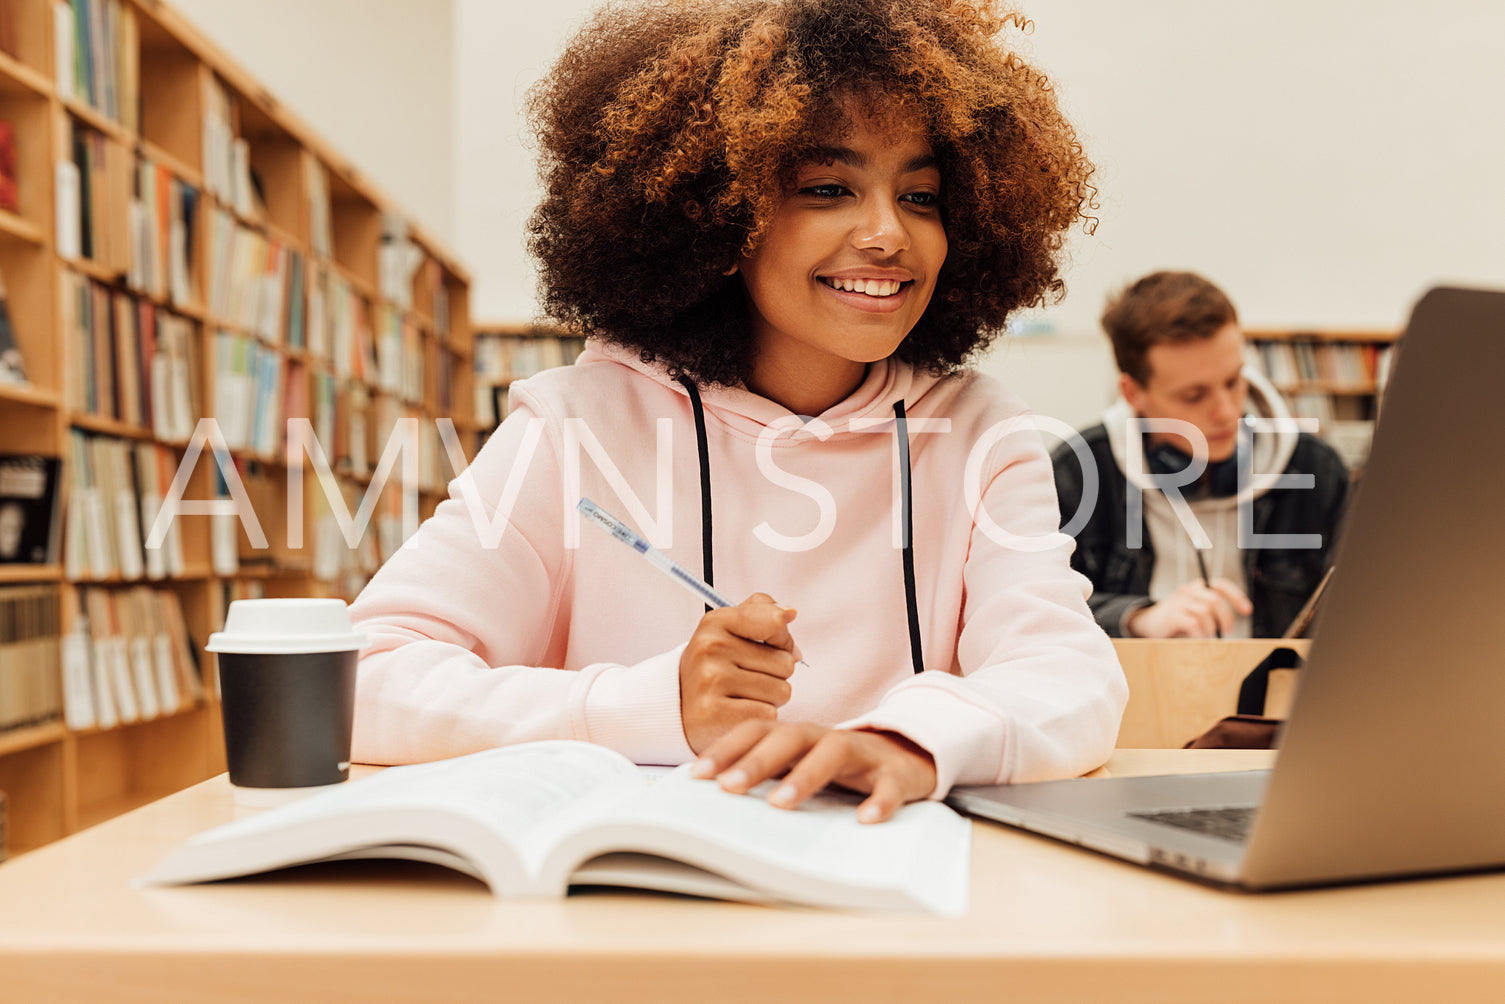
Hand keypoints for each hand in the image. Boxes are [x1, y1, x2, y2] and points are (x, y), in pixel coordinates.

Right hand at [679, 593, 800, 753]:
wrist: (677, 705)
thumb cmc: (715, 665)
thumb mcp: (729, 630)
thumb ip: (761, 613)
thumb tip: (790, 613)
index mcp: (716, 622)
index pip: (776, 622)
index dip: (783, 640)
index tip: (769, 647)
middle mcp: (710, 648)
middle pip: (786, 663)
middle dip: (775, 674)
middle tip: (747, 678)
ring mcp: (710, 681)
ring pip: (781, 691)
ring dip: (769, 698)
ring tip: (742, 695)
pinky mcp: (714, 714)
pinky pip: (769, 714)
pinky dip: (760, 716)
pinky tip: (738, 712)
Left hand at [689, 721, 937, 822]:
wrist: (908, 758)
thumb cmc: (840, 767)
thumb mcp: (799, 764)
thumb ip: (765, 773)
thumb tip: (712, 795)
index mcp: (797, 736)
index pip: (756, 731)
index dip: (727, 749)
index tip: (698, 775)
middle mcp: (824, 737)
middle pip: (789, 739)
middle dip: (757, 761)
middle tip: (730, 786)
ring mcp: (862, 752)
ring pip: (833, 753)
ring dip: (805, 776)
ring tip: (780, 805)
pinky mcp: (894, 773)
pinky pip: (888, 785)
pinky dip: (879, 800)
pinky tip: (865, 820)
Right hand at [1126, 578, 1252, 637]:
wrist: (1149, 622)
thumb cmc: (1178, 619)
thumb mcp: (1195, 611)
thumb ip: (1210, 613)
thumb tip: (1228, 626)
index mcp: (1197, 588)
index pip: (1221, 585)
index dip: (1236, 596)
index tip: (1247, 611)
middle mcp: (1189, 591)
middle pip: (1214, 600)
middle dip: (1225, 618)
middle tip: (1227, 632)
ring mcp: (1179, 602)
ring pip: (1205, 612)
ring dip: (1211, 628)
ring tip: (1209, 638)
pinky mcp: (1172, 615)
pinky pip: (1193, 624)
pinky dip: (1200, 635)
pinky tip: (1200, 640)